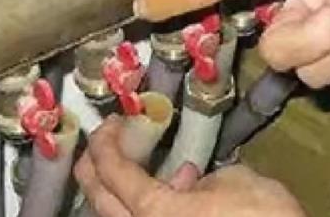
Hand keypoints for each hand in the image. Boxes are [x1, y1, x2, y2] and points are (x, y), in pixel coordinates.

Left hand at [74, 116, 304, 216]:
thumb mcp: (237, 182)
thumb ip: (202, 177)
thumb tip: (187, 179)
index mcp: (155, 212)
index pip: (112, 171)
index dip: (105, 142)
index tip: (110, 122)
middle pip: (99, 198)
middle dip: (93, 166)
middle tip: (104, 140)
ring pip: (118, 215)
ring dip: (118, 187)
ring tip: (132, 162)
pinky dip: (146, 205)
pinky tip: (172, 192)